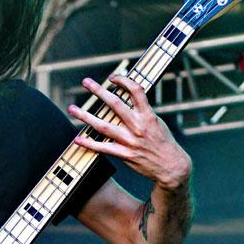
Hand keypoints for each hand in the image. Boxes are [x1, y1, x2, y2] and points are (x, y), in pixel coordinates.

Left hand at [68, 74, 191, 189]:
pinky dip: (89, 143)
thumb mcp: (157, 122)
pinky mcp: (125, 155)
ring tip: (72, 109)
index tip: (112, 77)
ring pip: (103, 126)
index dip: (123, 80)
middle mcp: (138, 126)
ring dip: (85, 116)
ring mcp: (130, 141)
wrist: (171, 166)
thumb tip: (130, 99)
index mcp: (148, 115)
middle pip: (115, 104)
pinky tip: (78, 139)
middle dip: (99, 91)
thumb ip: (142, 112)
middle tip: (86, 82)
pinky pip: (103, 148)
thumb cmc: (164, 142)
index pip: (136, 91)